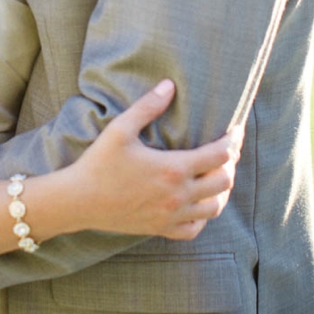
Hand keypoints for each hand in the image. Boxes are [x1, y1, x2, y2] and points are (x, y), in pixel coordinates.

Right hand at [71, 79, 242, 240]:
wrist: (78, 200)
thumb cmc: (99, 162)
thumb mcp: (120, 128)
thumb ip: (148, 106)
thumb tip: (169, 85)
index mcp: (173, 168)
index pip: (219, 155)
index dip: (233, 141)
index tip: (235, 130)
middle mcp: (177, 195)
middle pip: (224, 181)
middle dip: (232, 163)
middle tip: (229, 150)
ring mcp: (170, 215)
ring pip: (214, 207)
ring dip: (222, 190)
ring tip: (219, 174)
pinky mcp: (160, 229)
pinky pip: (194, 229)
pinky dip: (203, 216)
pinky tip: (199, 204)